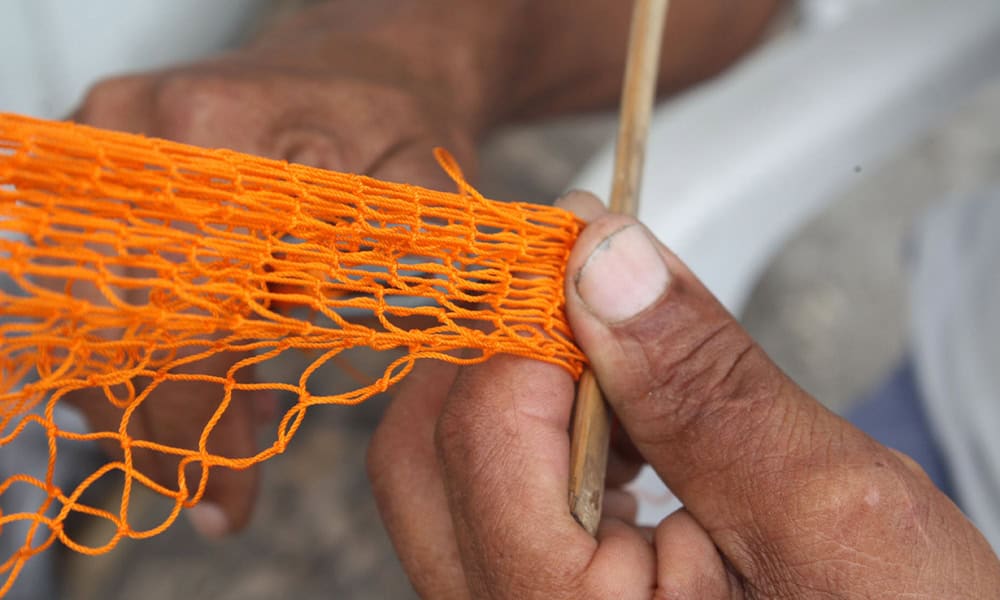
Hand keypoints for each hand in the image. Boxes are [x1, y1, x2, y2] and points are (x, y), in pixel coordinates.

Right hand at [66, 2, 478, 536]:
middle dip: (164, 423)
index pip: (189, 304)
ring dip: (139, 397)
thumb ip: (399, 262)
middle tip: (214, 492)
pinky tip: (168, 395)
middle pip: (122, 317)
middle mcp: (142, 131)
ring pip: (88, 310)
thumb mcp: (422, 182)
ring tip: (206, 448)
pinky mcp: (99, 169)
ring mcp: (107, 145)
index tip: (226, 497)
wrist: (361, 61)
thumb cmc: (396, 120)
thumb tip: (372, 356)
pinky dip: (125, 350)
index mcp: (227, 134)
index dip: (201, 413)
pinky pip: (83, 282)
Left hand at [367, 191, 999, 597]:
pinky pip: (484, 502)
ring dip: (523, 390)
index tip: (592, 238)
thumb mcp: (828, 510)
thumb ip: (704, 385)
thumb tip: (606, 260)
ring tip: (633, 389)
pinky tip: (622, 439)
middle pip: (429, 445)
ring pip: (448, 468)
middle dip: (513, 347)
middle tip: (604, 302)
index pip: (484, 424)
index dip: (536, 308)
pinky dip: (539, 437)